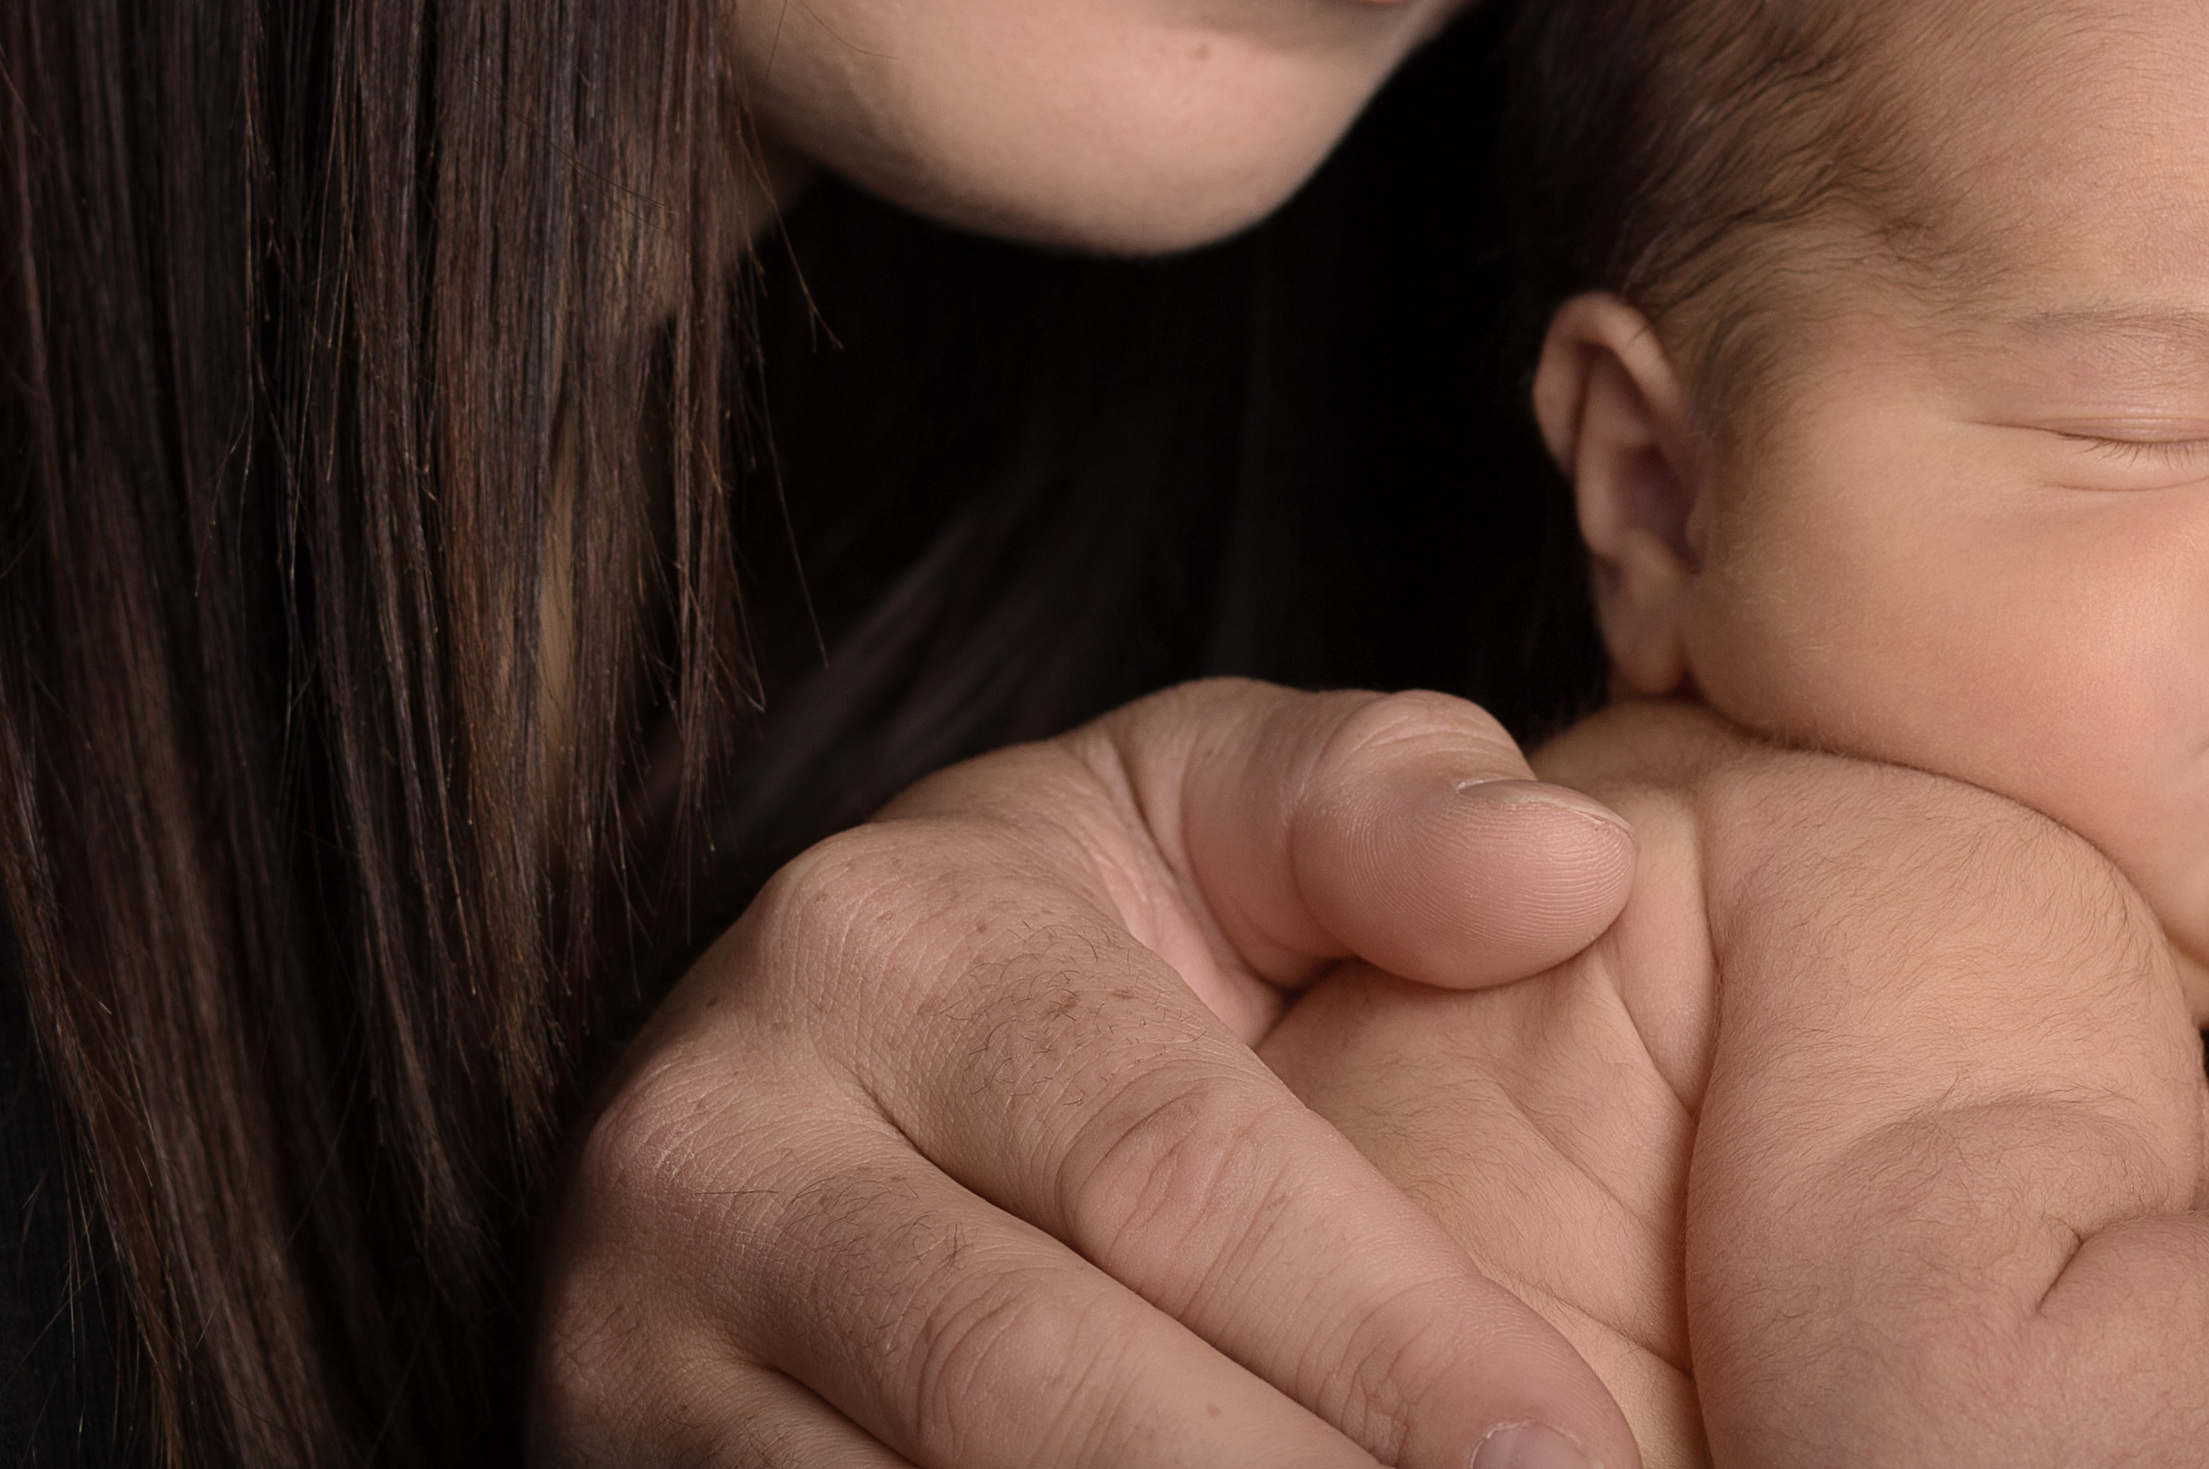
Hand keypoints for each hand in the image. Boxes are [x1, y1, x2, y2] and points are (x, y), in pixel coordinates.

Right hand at [536, 679, 1646, 1468]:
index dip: (1388, 1332)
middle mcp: (725, 1150)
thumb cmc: (1054, 945)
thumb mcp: (1199, 807)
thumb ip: (1384, 805)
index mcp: (889, 945)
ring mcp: (636, 1356)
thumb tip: (1572, 870)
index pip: (1176, 1171)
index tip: (1571, 1451)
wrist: (754, 1072)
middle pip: (1036, 1386)